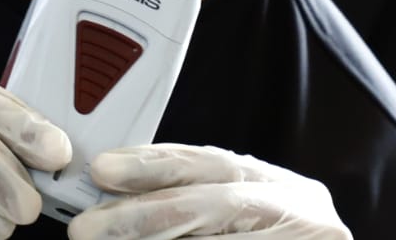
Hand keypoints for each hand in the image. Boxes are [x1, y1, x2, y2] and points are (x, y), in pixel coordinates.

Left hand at [69, 144, 351, 238]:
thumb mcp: (250, 224)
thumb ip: (204, 216)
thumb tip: (125, 202)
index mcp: (291, 196)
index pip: (219, 167)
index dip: (160, 162)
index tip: (107, 168)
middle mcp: (305, 213)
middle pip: (219, 197)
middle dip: (147, 207)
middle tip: (87, 223)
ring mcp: (308, 237)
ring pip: (223, 220)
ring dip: (157, 232)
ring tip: (101, 238)